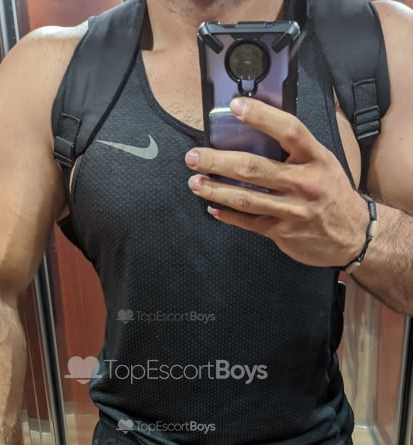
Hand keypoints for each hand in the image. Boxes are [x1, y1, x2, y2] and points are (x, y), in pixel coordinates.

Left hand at [186, 97, 368, 267]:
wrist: (352, 236)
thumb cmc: (333, 194)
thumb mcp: (323, 163)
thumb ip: (295, 150)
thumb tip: (256, 130)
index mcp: (316, 159)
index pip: (288, 131)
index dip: (261, 116)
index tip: (235, 106)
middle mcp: (304, 183)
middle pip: (253, 168)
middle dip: (217, 162)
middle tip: (194, 157)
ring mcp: (291, 210)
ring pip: (245, 198)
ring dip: (215, 190)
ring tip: (195, 182)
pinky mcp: (282, 232)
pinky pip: (248, 222)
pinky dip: (227, 215)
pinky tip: (212, 207)